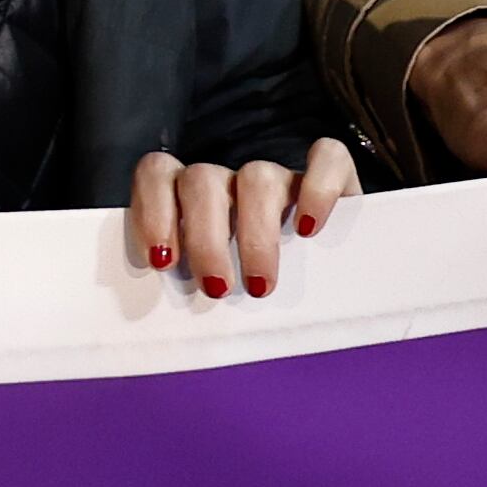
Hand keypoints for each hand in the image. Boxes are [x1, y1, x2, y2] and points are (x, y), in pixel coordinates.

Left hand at [126, 141, 363, 299]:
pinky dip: (319, 188)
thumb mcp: (214, 285)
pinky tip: (309, 229)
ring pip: (258, 177)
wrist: (327, 279)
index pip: (157, 174)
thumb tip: (165, 330)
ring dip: (255, 233)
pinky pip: (327, 157)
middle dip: (204, 236)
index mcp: (190, 196)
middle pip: (203, 180)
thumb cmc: (247, 287)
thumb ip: (188, 286)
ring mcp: (279, 176)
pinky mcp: (333, 174)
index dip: (152, 210)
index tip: (162, 261)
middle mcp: (230, 181)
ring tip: (259, 286)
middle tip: (215, 288)